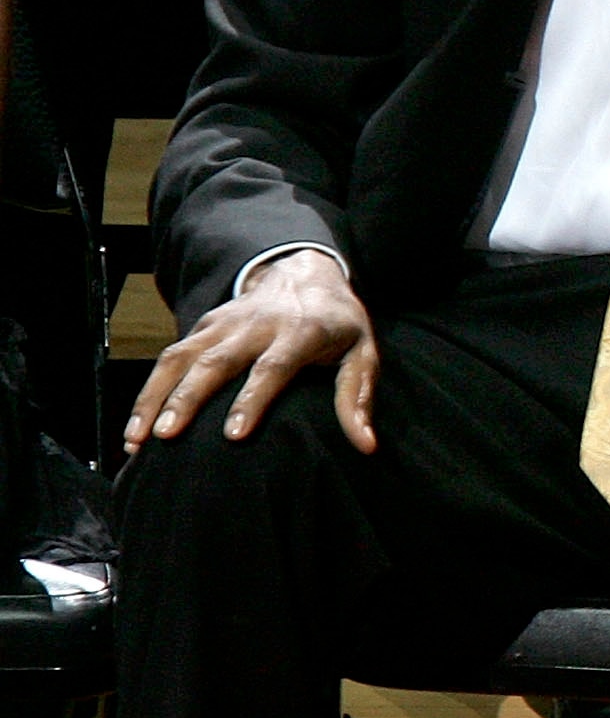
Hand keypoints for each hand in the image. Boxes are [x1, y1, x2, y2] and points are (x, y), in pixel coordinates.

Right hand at [127, 248, 376, 455]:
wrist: (306, 272)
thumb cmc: (338, 323)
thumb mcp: (362, 353)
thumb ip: (358, 397)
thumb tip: (365, 445)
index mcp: (300, 332)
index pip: (271, 367)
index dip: (252, 400)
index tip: (233, 435)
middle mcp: (256, 325)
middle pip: (215, 362)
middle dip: (187, 399)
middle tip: (165, 437)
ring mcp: (224, 322)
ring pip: (180, 357)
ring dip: (154, 397)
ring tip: (136, 439)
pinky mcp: (204, 325)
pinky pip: (170, 357)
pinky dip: (149, 390)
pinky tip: (137, 426)